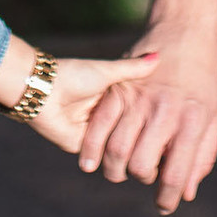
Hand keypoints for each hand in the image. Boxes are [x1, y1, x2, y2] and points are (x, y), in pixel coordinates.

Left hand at [16, 51, 160, 154]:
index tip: (172, 126)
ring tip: (151, 158)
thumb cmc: (73, 75)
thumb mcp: (107, 72)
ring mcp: (96, 134)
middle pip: (131, 134)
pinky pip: (102, 157)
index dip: (154, 122)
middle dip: (145, 142)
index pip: (139, 115)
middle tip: (165, 147)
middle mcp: (106, 118)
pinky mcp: (84, 147)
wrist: (44, 90)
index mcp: (113, 99)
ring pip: (119, 149)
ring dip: (129, 153)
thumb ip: (132, 69)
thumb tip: (159, 56)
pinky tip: (131, 161)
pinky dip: (112, 159)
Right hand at [76, 19, 216, 214]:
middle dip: (141, 178)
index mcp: (192, 121)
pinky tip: (93, 159)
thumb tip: (186, 192)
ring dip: (115, 168)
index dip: (167, 199)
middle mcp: (164, 111)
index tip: (164, 205)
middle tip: (145, 173)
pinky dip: (91, 147)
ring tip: (121, 168)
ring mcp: (139, 98)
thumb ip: (202, 155)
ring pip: (116, 150)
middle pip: (141, 166)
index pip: (176, 174)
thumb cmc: (205, 78)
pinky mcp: (119, 88)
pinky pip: (98, 125)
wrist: (186, 30)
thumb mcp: (215, 115)